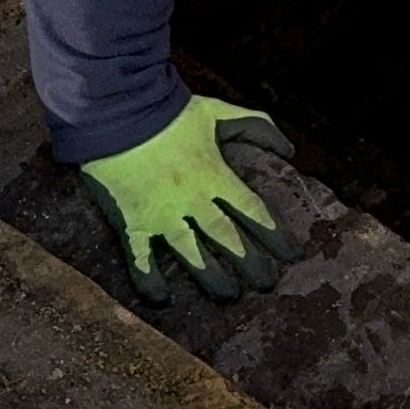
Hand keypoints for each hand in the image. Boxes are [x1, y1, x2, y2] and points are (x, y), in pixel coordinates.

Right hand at [76, 95, 306, 301]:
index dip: (275, 234)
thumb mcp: (218, 111)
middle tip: (267, 284)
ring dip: (212, 278)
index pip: (254, 212)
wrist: (118, 110)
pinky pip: (141, 258)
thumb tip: (289, 151)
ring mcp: (162, 216)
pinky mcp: (132, 223)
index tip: (291, 254)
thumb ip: (255, 126)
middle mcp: (193, 202)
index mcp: (216, 176)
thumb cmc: (169, 110)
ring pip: (192, 255)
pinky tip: (162, 298)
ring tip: (230, 296)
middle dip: (251, 264)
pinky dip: (150, 279)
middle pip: (228, 239)